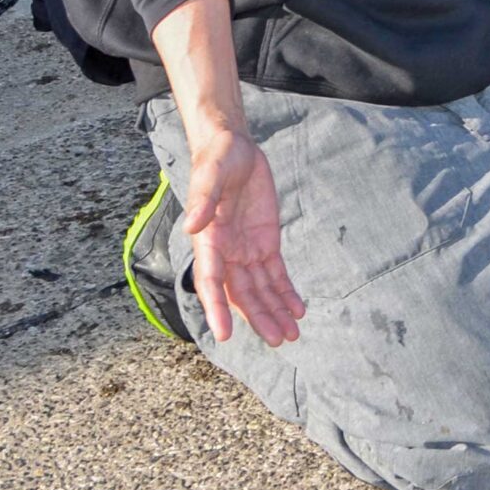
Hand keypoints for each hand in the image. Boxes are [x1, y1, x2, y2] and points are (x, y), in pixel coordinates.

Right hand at [185, 131, 302, 346]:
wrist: (234, 148)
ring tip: (290, 334)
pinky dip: (285, 292)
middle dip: (258, 317)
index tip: (225, 334)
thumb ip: (202, 199)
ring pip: (260, 289)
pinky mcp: (264, 242)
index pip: (212, 281)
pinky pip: (275, 273)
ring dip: (274, 311)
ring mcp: (246, 249)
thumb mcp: (211, 173)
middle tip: (276, 341)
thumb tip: (192, 226)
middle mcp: (226, 252)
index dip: (217, 308)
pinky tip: (297, 310)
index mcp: (209, 240)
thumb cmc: (217, 159)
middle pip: (241, 293)